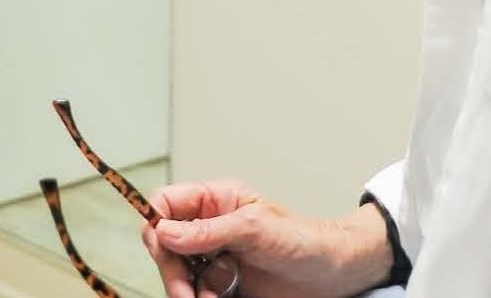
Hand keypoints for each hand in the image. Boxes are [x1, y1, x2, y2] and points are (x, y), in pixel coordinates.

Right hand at [141, 181, 392, 297]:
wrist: (335, 276)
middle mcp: (208, 228)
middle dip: (171, 269)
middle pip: (164, 244)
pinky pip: (196, 291)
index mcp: (214, 202)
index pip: (165, 204)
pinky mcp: (221, 285)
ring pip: (177, 272)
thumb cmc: (304, 241)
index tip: (163, 248)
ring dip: (186, 288)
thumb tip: (164, 231)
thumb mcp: (256, 229)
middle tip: (185, 292)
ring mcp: (213, 258)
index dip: (156, 223)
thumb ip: (209, 230)